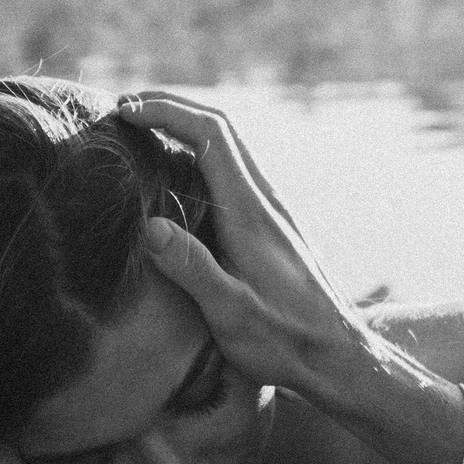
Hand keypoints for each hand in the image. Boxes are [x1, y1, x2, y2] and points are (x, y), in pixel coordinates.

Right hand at [122, 92, 370, 402]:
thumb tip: (148, 226)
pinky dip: (199, 157)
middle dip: (172, 108)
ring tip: (142, 133)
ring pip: (228, 148)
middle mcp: (264, 200)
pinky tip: (176, 178)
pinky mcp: (271, 227)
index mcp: (250, 211)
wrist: (337, 356)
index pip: (210, 134)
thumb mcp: (231, 312)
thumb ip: (192, 268)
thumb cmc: (284, 340)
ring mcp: (271, 211)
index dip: (166, 111)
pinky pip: (232, 173)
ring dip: (186, 129)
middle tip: (125, 110)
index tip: (125, 111)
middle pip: (219, 128)